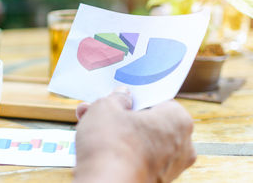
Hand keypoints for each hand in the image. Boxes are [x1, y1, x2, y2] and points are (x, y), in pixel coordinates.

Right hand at [74, 87, 195, 182]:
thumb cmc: (112, 144)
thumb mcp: (107, 107)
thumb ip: (117, 98)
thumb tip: (122, 96)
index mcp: (178, 120)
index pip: (158, 100)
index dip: (135, 96)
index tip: (119, 95)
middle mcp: (181, 145)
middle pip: (147, 121)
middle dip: (121, 114)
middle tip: (99, 108)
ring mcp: (169, 168)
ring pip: (140, 140)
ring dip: (117, 131)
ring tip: (89, 123)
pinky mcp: (154, 182)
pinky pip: (137, 158)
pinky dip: (120, 151)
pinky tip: (97, 144)